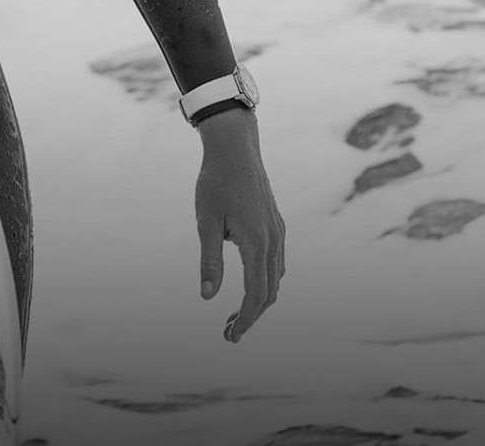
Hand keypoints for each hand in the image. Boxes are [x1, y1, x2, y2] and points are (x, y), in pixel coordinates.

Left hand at [194, 107, 283, 342]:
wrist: (235, 148)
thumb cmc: (215, 182)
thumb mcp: (206, 222)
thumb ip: (209, 261)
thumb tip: (208, 297)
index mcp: (257, 243)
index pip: (256, 295)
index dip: (245, 320)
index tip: (231, 337)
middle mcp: (274, 241)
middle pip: (269, 292)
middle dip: (251, 316)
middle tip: (228, 332)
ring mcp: (278, 232)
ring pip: (275, 278)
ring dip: (259, 300)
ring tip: (234, 313)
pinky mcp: (276, 225)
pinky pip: (276, 262)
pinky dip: (265, 281)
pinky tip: (249, 283)